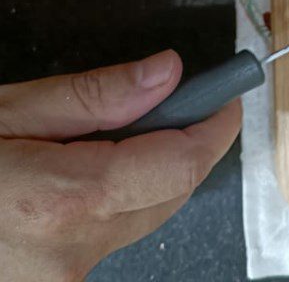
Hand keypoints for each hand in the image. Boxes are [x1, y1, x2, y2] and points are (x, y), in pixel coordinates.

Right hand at [0, 50, 240, 281]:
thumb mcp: (5, 109)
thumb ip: (93, 95)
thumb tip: (167, 71)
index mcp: (62, 202)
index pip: (180, 164)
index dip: (215, 126)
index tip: (228, 95)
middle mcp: (70, 255)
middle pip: (172, 193)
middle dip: (189, 143)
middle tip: (183, 99)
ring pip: (144, 217)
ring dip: (154, 169)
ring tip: (121, 131)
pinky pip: (111, 236)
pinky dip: (120, 197)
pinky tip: (87, 170)